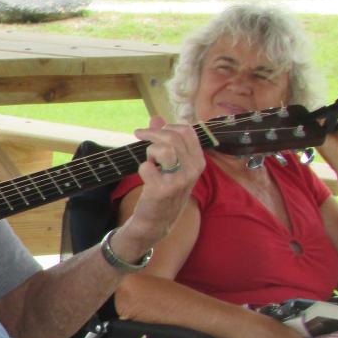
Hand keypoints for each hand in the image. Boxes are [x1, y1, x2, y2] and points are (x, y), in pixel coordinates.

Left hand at [121, 117, 205, 247]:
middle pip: (173, 136)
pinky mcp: (163, 190)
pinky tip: (147, 177)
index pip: (187, 131)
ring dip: (150, 151)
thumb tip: (156, 117)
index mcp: (198, 160)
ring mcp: (179, 180)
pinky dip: (142, 168)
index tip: (151, 130)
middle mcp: (193, 169)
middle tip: (139, 135)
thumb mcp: (170, 164)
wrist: (158, 220)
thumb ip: (164, 139)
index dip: (167, 126)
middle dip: (152, 133)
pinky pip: (147, 167)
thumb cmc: (164, 189)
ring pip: (163, 149)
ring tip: (149, 161)